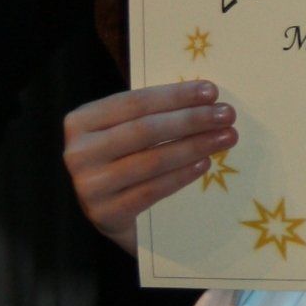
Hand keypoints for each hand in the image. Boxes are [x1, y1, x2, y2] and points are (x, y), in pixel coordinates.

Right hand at [64, 81, 237, 253]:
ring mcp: (89, 185)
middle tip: (227, 115)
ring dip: (195, 146)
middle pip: (145, 130)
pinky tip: (205, 163)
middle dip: (191, 119)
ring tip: (226, 137)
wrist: (106, 213)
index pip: (135, 102)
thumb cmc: (121, 161)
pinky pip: (152, 190)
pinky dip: (182, 175)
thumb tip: (206, 99)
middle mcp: (79, 152)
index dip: (176, 95)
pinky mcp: (106, 213)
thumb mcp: (124, 132)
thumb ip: (152, 115)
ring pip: (152, 160)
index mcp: (81, 122)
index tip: (211, 91)